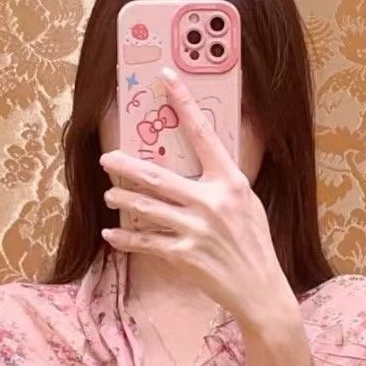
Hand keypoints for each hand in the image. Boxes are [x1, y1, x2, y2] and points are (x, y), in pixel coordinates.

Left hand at [99, 67, 291, 328]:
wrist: (259, 288)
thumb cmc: (254, 244)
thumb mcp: (248, 203)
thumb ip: (223, 182)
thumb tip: (200, 162)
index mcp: (230, 181)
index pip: (203, 133)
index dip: (184, 102)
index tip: (166, 78)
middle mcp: (211, 201)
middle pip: (157, 176)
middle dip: (125, 166)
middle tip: (106, 158)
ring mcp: (195, 229)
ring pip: (145, 207)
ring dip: (121, 199)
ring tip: (109, 195)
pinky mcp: (182, 255)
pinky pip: (144, 241)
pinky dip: (124, 238)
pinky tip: (112, 234)